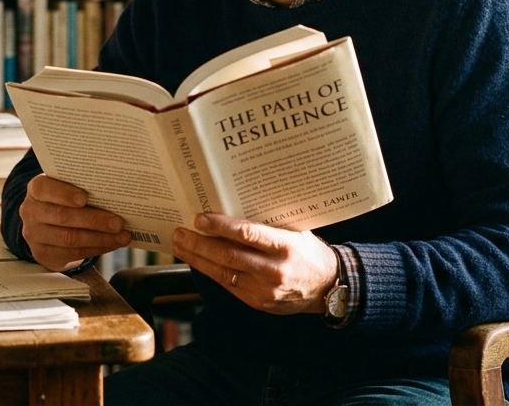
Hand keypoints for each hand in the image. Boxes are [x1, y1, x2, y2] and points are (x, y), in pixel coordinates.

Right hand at [19, 174, 131, 271]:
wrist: (46, 225)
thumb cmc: (63, 200)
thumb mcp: (66, 188)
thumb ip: (81, 186)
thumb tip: (114, 192)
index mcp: (36, 189)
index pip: (43, 188)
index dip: (64, 193)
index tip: (85, 198)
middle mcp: (30, 211)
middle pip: (62, 216)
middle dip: (94, 220)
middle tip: (118, 222)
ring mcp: (34, 235)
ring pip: (69, 238)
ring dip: (100, 238)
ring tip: (122, 236)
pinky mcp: (43, 254)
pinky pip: (72, 253)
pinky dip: (96, 248)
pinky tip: (112, 243)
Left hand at [172, 213, 336, 314]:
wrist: (328, 287)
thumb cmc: (308, 252)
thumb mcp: (295, 231)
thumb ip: (268, 224)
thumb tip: (233, 205)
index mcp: (285, 246)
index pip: (248, 234)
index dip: (221, 226)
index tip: (200, 218)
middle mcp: (273, 269)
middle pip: (228, 255)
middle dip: (199, 243)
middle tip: (180, 231)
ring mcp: (264, 289)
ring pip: (222, 272)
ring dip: (197, 258)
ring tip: (180, 244)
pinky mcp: (258, 302)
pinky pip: (228, 285)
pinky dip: (210, 271)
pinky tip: (197, 261)